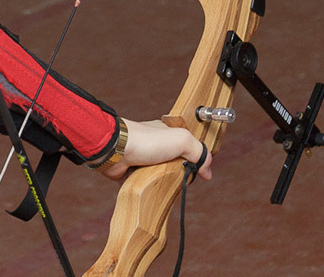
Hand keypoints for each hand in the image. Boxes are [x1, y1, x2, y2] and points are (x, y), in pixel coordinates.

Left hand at [98, 119, 212, 181]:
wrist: (115, 150)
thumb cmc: (145, 140)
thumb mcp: (181, 139)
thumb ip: (199, 151)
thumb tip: (207, 170)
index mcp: (165, 134)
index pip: (185, 149)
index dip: (193, 161)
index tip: (197, 171)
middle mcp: (153, 146)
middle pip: (173, 165)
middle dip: (177, 174)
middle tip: (177, 178)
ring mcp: (141, 159)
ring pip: (159, 176)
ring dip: (162, 182)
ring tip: (163, 183)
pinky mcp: (130, 172)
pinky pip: (144, 183)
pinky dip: (147, 187)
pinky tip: (150, 188)